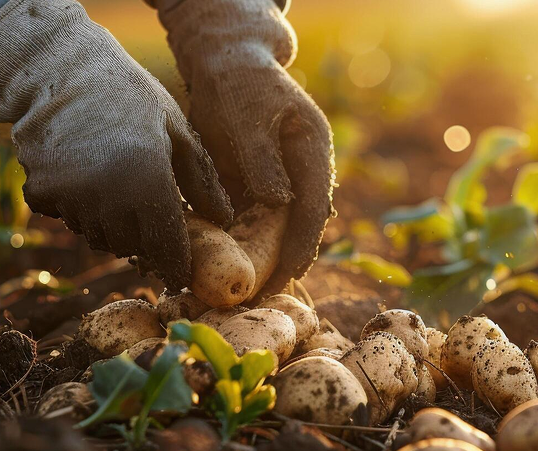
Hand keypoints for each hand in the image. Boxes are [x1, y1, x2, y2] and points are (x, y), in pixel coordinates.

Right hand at [0, 0, 232, 288]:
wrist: (60, 69)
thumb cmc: (129, 94)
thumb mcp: (177, 129)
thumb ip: (202, 179)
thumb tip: (224, 219)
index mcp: (148, 179)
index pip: (168, 246)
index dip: (176, 265)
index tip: (181, 273)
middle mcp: (108, 197)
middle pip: (132, 246)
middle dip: (145, 240)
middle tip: (150, 218)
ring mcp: (71, 198)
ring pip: (98, 236)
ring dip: (112, 225)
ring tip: (117, 187)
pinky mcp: (41, 193)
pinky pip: (66, 219)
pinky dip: (78, 208)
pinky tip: (85, 175)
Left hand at [156, 0, 335, 294]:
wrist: (225, 66)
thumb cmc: (238, 84)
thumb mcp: (249, 115)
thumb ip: (262, 157)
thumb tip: (279, 201)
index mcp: (313, 150)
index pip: (314, 207)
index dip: (302, 245)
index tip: (287, 275)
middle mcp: (302, 171)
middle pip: (298, 226)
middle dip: (282, 263)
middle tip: (260, 297)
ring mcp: (281, 180)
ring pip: (275, 230)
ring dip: (261, 261)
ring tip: (242, 294)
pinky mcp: (257, 187)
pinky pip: (252, 224)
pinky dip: (239, 246)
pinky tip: (223, 270)